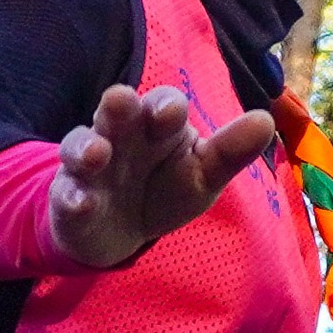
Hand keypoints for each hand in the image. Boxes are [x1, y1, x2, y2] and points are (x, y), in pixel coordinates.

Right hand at [47, 83, 274, 270]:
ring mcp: (89, 164)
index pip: (163, 104)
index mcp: (158, 126)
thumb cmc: (165, 189)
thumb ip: (229, 152)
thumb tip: (266, 120)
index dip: (165, 106)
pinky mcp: (68, 195)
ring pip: (81, 144)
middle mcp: (120, 135)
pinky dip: (72, 196)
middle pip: (116, 112)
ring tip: (96, 156)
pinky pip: (66, 192)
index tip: (170, 114)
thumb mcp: (202, 176)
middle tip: (120, 101)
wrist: (120, 231)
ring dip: (86, 147)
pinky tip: (82, 202)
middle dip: (118, 106)